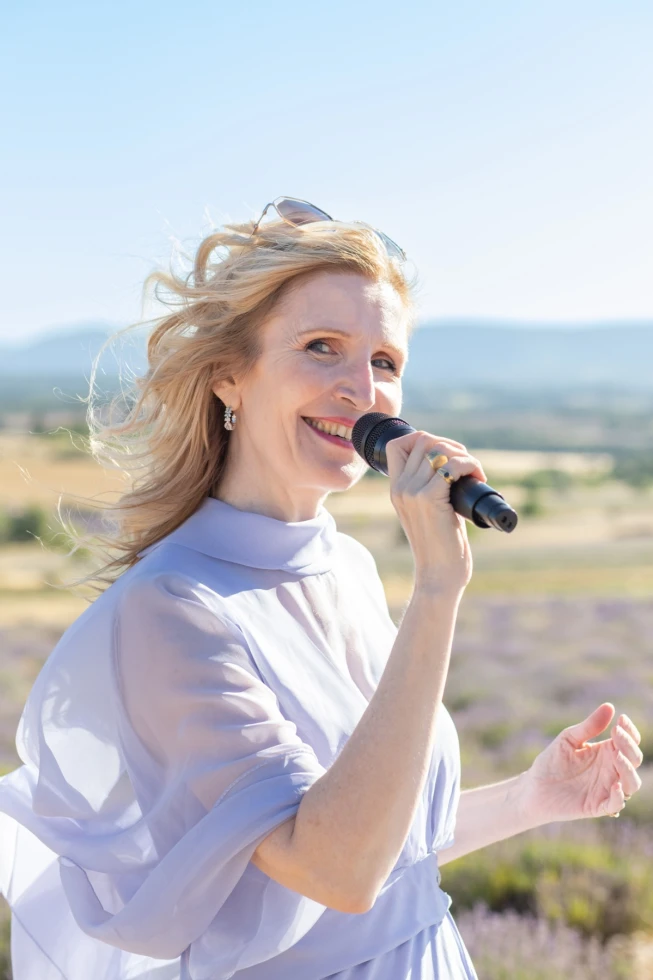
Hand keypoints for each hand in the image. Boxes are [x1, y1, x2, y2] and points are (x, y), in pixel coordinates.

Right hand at [385, 431, 486, 594]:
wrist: (438, 576)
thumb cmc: (440, 548)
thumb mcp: (428, 514)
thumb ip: (430, 492)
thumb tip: (453, 468)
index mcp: (396, 489)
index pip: (397, 444)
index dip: (423, 439)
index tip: (446, 455)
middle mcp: (400, 487)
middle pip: (423, 439)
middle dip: (452, 445)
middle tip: (468, 465)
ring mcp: (412, 492)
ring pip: (439, 449)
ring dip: (464, 455)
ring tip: (475, 473)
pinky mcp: (429, 499)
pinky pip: (452, 466)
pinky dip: (470, 465)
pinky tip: (479, 479)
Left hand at [520, 703, 643, 822]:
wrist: (535, 786)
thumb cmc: (552, 761)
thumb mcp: (569, 739)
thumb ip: (589, 726)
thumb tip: (610, 707)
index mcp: (606, 752)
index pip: (629, 742)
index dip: (630, 731)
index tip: (621, 719)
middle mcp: (611, 770)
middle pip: (634, 759)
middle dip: (630, 746)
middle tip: (616, 734)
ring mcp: (606, 788)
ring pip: (632, 783)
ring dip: (629, 770)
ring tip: (617, 756)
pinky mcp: (597, 806)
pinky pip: (616, 804)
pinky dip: (619, 796)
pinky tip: (615, 785)